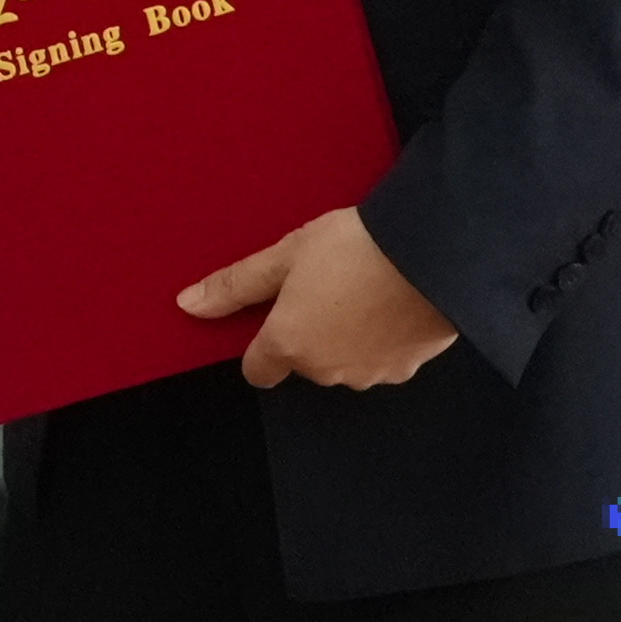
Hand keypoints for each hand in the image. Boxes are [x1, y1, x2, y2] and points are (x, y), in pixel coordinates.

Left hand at [177, 205, 459, 390]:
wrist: (432, 253)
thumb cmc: (356, 247)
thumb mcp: (285, 254)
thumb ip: (236, 285)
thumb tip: (188, 304)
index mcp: (289, 344)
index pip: (258, 369)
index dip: (261, 345)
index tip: (274, 315)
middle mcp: (326, 371)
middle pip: (305, 362)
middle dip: (309, 331)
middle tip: (323, 283)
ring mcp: (369, 374)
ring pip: (345, 362)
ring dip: (347, 336)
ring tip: (360, 287)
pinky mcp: (408, 369)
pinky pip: (384, 358)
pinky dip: (383, 338)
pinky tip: (391, 300)